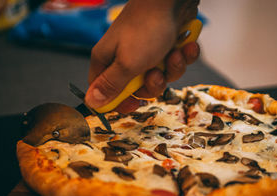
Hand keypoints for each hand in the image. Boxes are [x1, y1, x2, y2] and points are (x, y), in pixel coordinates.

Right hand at [85, 0, 199, 112]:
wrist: (172, 0)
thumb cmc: (147, 27)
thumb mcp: (127, 63)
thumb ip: (111, 85)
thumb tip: (91, 103)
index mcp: (108, 60)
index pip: (105, 91)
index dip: (120, 102)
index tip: (135, 104)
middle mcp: (125, 56)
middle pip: (138, 88)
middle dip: (154, 83)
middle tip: (156, 72)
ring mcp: (147, 51)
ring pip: (161, 76)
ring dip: (172, 67)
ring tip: (174, 52)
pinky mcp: (165, 45)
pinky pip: (175, 63)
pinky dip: (183, 56)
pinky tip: (185, 45)